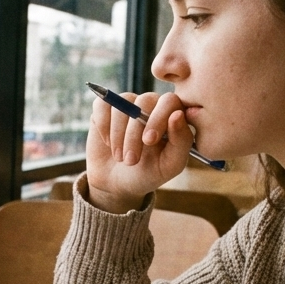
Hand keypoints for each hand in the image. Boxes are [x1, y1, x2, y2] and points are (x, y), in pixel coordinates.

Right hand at [84, 91, 194, 213]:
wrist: (117, 182)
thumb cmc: (149, 173)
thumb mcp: (170, 164)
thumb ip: (181, 141)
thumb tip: (177, 114)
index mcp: (171, 114)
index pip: (169, 101)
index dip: (159, 118)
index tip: (149, 141)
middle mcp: (150, 104)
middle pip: (144, 101)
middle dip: (135, 133)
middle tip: (131, 159)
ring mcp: (127, 103)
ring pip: (122, 104)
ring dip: (119, 135)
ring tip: (120, 158)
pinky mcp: (105, 107)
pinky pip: (103, 104)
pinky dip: (104, 125)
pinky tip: (108, 143)